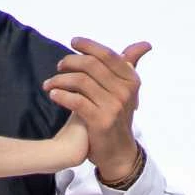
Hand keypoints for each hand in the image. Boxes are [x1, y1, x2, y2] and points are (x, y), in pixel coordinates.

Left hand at [43, 38, 150, 183]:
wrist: (118, 152)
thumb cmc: (118, 116)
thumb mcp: (127, 90)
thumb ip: (129, 66)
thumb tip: (145, 44)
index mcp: (131, 80)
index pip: (108, 55)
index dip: (89, 45)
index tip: (73, 43)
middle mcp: (125, 92)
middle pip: (91, 65)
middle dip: (71, 62)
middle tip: (59, 66)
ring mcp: (114, 106)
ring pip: (81, 81)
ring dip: (60, 79)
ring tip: (49, 83)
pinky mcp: (100, 120)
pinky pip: (76, 101)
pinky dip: (61, 95)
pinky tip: (53, 94)